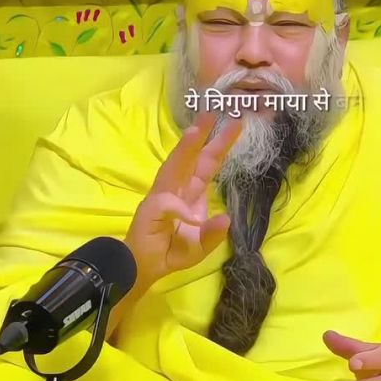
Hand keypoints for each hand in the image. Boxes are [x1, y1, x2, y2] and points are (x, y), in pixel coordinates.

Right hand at [124, 111, 240, 290]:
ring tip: (194, 132)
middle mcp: (176, 189)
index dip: (220, 145)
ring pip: (174, 169)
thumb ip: (212, 235)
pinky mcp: (150, 210)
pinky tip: (193, 217)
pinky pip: (167, 206)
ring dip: (184, 151)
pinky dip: (179, 210)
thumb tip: (226, 218)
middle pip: (191, 158)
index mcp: (190, 193)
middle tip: (213, 111)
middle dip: (202, 135)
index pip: (207, 164)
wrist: (144, 269)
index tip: (235, 124)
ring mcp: (162, 197)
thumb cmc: (170, 252)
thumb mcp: (199, 247)